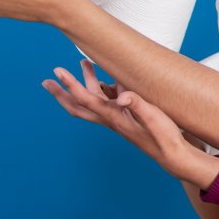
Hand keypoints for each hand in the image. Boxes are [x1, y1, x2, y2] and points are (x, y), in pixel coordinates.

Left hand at [43, 60, 218, 186]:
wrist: (171, 154)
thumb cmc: (163, 136)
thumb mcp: (153, 117)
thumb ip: (138, 104)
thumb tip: (121, 95)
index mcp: (113, 117)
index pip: (86, 99)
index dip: (70, 85)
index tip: (57, 71)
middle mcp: (110, 119)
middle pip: (78, 106)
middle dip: (61, 94)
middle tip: (46, 82)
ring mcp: (116, 120)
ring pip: (91, 103)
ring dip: (84, 84)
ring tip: (85, 64)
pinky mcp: (124, 119)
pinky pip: (105, 103)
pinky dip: (100, 90)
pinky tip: (108, 80)